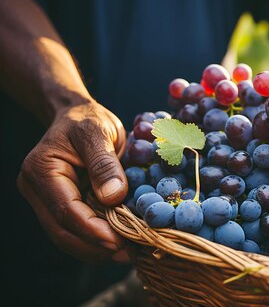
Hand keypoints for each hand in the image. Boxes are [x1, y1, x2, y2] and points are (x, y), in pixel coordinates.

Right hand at [17, 100, 129, 261]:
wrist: (78, 116)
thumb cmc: (87, 120)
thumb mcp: (98, 132)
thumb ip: (104, 164)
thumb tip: (113, 198)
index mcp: (41, 170)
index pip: (66, 211)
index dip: (93, 231)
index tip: (120, 241)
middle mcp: (37, 190)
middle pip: (63, 231)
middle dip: (95, 247)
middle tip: (129, 254)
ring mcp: (45, 200)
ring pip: (67, 236)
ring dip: (96, 249)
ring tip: (127, 253)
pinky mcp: (60, 205)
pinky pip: (75, 228)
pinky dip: (95, 239)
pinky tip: (119, 242)